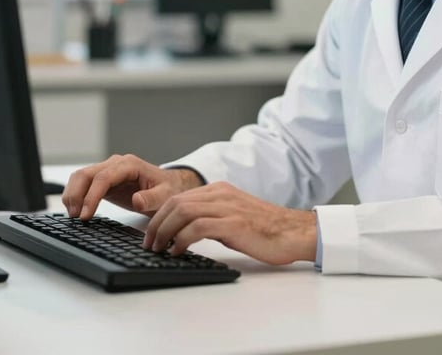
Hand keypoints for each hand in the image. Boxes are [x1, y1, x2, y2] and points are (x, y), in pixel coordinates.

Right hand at [62, 154, 203, 219]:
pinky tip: (75, 209)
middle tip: (75, 217)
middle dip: (77, 195)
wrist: (169, 186)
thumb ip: (151, 198)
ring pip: (81, 176)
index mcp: (130, 165)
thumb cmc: (167, 189)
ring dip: (73, 194)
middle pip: (87, 174)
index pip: (104, 177)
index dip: (92, 195)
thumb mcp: (165, 196)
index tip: (85, 214)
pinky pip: (83, 183)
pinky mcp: (103, 180)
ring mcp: (108, 170)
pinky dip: (75, 195)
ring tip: (73, 215)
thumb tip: (136, 200)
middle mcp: (116, 164)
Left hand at [142, 181, 316, 264]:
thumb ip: (211, 218)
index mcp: (219, 190)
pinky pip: (198, 227)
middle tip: (149, 244)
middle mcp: (221, 194)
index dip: (159, 215)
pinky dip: (182, 239)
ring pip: (183, 212)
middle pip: (176, 202)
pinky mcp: (233, 224)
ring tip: (159, 249)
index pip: (179, 197)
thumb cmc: (265, 229)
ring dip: (165, 232)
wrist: (292, 232)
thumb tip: (185, 233)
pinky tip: (178, 251)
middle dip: (156, 224)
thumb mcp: (232, 216)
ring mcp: (227, 207)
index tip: (151, 234)